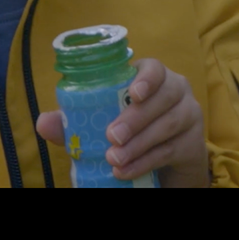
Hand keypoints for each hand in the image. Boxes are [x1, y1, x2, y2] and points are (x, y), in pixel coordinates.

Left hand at [37, 59, 207, 187]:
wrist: (164, 164)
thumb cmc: (131, 134)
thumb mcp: (103, 124)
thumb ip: (76, 121)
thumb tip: (44, 122)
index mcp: (153, 79)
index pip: (155, 68)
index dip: (146, 78)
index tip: (133, 93)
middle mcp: (176, 91)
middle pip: (164, 96)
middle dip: (136, 118)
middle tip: (112, 136)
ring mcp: (189, 115)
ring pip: (169, 123)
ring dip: (140, 143)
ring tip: (114, 159)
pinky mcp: (193, 143)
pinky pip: (171, 150)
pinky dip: (146, 162)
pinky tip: (126, 171)